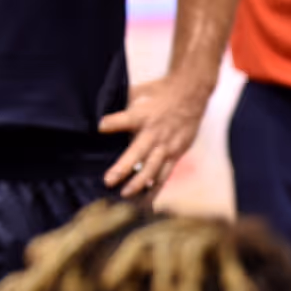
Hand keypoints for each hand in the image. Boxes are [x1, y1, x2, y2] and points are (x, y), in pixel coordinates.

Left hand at [101, 74, 212, 198]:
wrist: (191, 96)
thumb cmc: (160, 92)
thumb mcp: (139, 91)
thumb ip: (122, 104)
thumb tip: (100, 112)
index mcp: (143, 115)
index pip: (124, 120)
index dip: (111, 124)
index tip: (100, 127)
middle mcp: (154, 134)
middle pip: (137, 154)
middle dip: (123, 168)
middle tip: (108, 181)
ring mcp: (166, 146)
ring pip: (153, 169)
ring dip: (139, 184)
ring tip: (126, 195)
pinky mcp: (176, 154)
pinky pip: (165, 174)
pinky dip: (156, 188)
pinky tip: (147, 199)